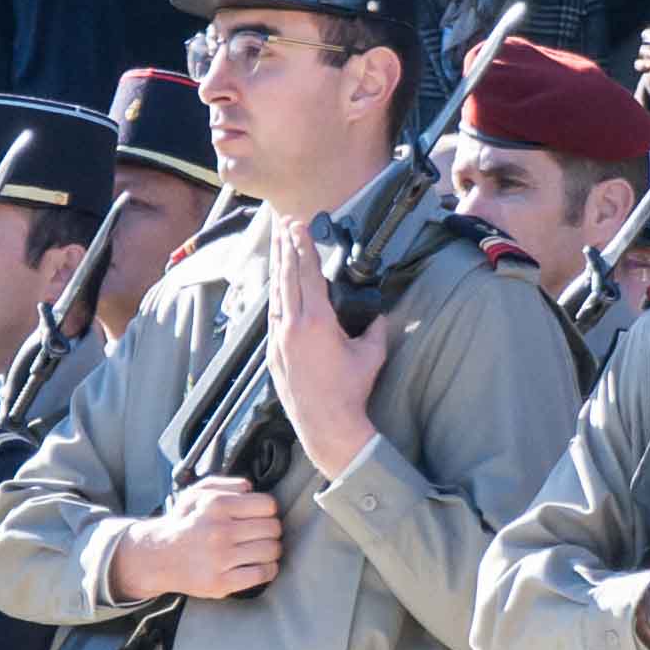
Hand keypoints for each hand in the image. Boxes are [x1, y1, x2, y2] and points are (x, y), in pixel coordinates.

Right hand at [116, 473, 283, 603]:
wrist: (158, 556)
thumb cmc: (182, 524)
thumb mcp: (196, 493)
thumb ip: (226, 484)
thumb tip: (251, 488)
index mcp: (216, 505)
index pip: (267, 505)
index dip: (267, 510)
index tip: (260, 516)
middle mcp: (220, 531)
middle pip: (272, 528)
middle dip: (271, 530)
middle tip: (261, 533)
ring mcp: (221, 558)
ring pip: (271, 550)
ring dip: (272, 549)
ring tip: (261, 548)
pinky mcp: (222, 582)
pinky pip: (262, 573)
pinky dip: (268, 569)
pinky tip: (260, 565)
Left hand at [262, 215, 390, 480]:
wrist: (326, 425)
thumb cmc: (351, 391)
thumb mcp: (371, 355)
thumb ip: (374, 328)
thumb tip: (378, 315)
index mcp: (316, 321)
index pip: (307, 274)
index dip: (303, 247)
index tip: (298, 226)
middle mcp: (292, 326)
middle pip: (286, 277)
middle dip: (286, 248)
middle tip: (284, 224)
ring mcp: (278, 340)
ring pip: (275, 295)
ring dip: (277, 268)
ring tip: (278, 245)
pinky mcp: (273, 354)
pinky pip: (272, 316)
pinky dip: (274, 295)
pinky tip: (276, 286)